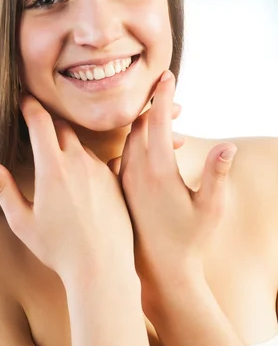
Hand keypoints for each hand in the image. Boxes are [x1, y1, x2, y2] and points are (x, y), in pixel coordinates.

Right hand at [0, 95, 134, 282]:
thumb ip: (3, 189)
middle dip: (48, 125)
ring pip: (80, 144)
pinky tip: (81, 181)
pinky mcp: (115, 180)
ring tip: (58, 164)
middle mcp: (78, 162)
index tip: (23, 99)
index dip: (29, 106)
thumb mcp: (22, 221)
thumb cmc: (59, 249)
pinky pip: (98, 160)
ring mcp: (100, 169)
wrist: (102, 268)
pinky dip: (86, 163)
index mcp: (52, 168)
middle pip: (62, 127)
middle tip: (37, 132)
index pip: (40, 121)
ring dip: (67, 146)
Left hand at [111, 70, 236, 304]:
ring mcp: (123, 179)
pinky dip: (139, 145)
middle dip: (157, 107)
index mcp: (158, 170)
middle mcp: (135, 170)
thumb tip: (228, 145)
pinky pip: (123, 155)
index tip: (167, 75)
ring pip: (130, 138)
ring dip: (148, 126)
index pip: (158, 121)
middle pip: (140, 124)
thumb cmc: (189, 241)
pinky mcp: (118, 188)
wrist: (158, 270)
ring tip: (173, 130)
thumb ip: (217, 174)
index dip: (164, 95)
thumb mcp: (211, 208)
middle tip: (175, 101)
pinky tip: (156, 154)